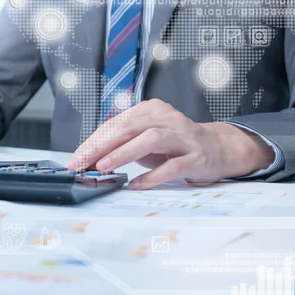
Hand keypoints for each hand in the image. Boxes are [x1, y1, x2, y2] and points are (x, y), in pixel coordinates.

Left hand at [67, 99, 274, 189]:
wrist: (218, 148)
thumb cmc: (174, 145)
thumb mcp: (145, 139)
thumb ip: (122, 144)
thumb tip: (89, 159)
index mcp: (150, 110)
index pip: (115, 124)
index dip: (93, 142)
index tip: (76, 159)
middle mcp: (166, 118)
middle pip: (128, 128)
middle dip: (101, 146)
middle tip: (83, 163)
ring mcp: (183, 136)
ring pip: (150, 139)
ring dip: (124, 153)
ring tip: (104, 167)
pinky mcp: (196, 156)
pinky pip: (172, 166)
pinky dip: (152, 175)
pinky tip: (136, 184)